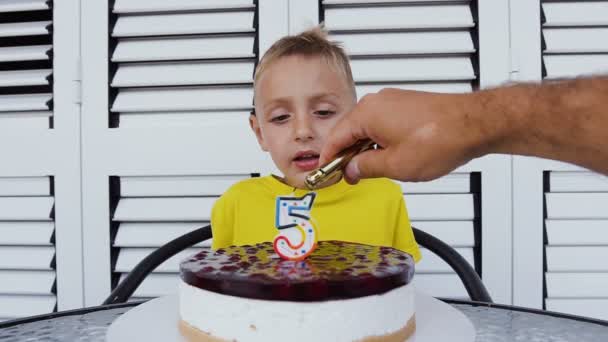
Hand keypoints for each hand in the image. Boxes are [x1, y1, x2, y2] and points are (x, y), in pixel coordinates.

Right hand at [320, 88, 493, 182]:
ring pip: (368, 127)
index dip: (328, 159)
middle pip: (350, 130)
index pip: (336, 138)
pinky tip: (389, 155)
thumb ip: (366, 168)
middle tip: (349, 176)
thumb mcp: (395, 165)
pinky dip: (380, 139)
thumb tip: (352, 169)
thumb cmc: (441, 139)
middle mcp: (377, 102)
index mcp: (367, 114)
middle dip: (348, 155)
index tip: (326, 172)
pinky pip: (383, 122)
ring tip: (371, 170)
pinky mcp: (407, 104)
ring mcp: (393, 101)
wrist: (476, 124)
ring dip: (366, 148)